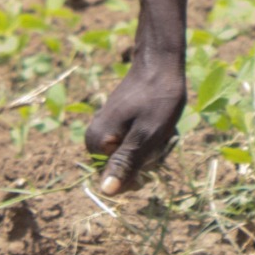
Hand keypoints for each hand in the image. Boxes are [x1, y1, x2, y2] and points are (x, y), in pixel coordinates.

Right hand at [84, 57, 185, 194]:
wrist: (160, 64)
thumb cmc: (157, 99)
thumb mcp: (146, 136)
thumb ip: (125, 164)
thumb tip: (105, 191)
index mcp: (96, 143)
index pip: (116, 182)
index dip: (139, 174)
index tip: (152, 151)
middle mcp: (94, 138)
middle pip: (123, 170)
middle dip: (146, 160)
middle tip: (158, 136)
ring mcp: (105, 130)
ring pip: (131, 158)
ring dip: (151, 149)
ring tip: (160, 127)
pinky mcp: (116, 124)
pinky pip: (133, 145)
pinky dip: (149, 139)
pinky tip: (157, 123)